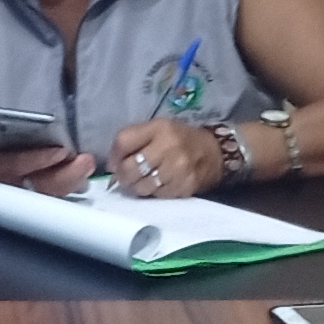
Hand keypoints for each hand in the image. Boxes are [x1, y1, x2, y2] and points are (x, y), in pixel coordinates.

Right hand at [0, 109, 92, 192]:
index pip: (15, 165)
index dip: (37, 159)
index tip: (60, 150)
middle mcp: (7, 184)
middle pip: (39, 186)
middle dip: (65, 175)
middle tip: (86, 160)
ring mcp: (21, 191)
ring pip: (49, 193)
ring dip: (72, 180)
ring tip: (88, 164)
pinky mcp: (31, 191)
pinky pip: (53, 192)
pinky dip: (70, 182)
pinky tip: (84, 170)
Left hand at [100, 117, 226, 199]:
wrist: (213, 152)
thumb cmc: (179, 140)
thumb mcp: (157, 129)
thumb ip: (132, 140)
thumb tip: (111, 165)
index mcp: (159, 128)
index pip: (124, 142)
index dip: (114, 156)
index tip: (115, 163)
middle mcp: (169, 147)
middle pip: (130, 168)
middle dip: (123, 176)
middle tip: (126, 177)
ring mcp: (178, 169)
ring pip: (142, 186)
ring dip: (137, 187)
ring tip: (142, 182)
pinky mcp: (185, 186)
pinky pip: (158, 196)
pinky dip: (154, 193)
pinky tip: (158, 185)